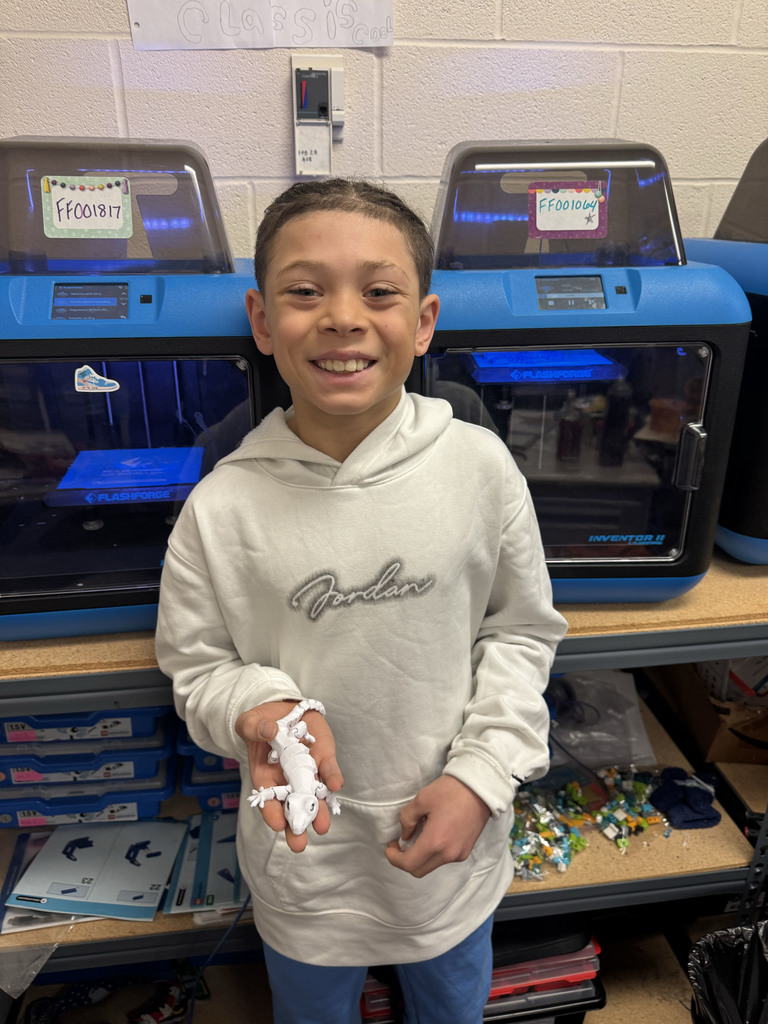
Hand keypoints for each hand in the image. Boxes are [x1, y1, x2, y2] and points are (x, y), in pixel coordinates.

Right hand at [235, 701, 343, 852]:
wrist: (283, 710)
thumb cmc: (261, 723)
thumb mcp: (250, 723)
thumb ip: (254, 727)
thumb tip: (268, 730)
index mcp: (265, 775)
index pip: (268, 798)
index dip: (271, 812)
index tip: (277, 823)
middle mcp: (287, 779)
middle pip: (292, 805)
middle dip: (296, 825)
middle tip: (299, 844)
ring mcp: (307, 770)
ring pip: (313, 795)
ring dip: (318, 811)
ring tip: (322, 826)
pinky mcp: (324, 757)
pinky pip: (329, 770)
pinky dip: (332, 778)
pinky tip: (335, 785)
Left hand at [385, 776, 490, 877]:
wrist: (480, 788)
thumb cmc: (450, 791)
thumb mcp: (421, 799)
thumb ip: (407, 819)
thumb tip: (405, 836)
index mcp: (435, 842)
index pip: (408, 864)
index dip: (394, 858)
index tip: (390, 846)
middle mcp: (448, 854)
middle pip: (419, 870)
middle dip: (405, 861)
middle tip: (400, 844)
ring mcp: (459, 854)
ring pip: (431, 865)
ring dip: (420, 857)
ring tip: (418, 836)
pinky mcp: (466, 851)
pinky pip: (444, 859)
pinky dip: (433, 853)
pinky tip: (433, 835)